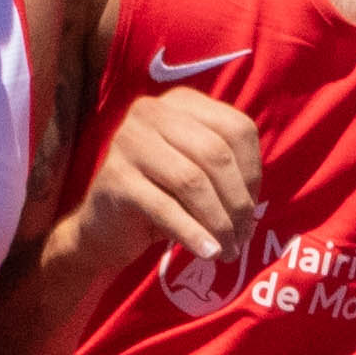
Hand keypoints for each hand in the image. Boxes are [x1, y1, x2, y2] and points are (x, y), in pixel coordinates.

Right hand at [39, 89, 262, 295]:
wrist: (102, 228)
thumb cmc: (160, 197)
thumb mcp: (197, 174)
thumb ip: (227, 172)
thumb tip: (253, 203)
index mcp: (180, 102)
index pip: (237, 128)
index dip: (252, 172)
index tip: (252, 208)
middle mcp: (151, 111)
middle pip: (216, 155)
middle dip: (237, 202)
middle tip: (243, 237)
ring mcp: (129, 141)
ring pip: (193, 182)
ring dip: (218, 223)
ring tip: (228, 251)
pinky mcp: (115, 178)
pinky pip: (165, 208)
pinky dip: (193, 234)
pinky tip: (208, 253)